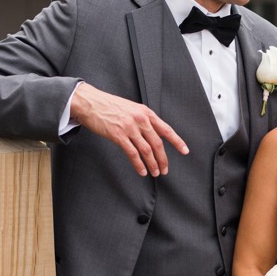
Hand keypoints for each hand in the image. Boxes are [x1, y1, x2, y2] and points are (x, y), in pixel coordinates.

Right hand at [70, 83, 188, 176]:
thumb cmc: (110, 106)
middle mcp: (141, 119)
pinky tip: (142, 171)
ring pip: (147, 150)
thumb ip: (143, 119)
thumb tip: (153, 134)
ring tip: (154, 173)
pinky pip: (132, 153)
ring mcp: (130, 127)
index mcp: (146, 113)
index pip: (166, 129)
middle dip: (163, 159)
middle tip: (165, 170)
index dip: (177, 141)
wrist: (91, 102)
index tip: (185, 151)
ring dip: (152, 164)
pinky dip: (139, 164)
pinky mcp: (118, 135)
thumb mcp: (132, 108)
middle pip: (157, 143)